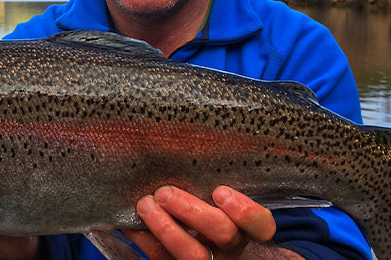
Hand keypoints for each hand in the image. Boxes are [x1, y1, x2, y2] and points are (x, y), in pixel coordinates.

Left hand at [124, 186, 293, 259]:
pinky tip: (130, 222)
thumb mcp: (214, 193)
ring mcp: (206, 259)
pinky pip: (161, 259)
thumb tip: (180, 142)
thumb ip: (209, 179)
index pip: (261, 225)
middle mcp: (229, 246)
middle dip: (193, 212)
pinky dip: (144, 239)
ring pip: (193, 254)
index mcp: (244, 226)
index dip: (245, 212)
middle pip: (223, 234)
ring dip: (166, 228)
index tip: (220, 191)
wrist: (195, 239)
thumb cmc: (205, 203)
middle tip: (165, 193)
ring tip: (145, 205)